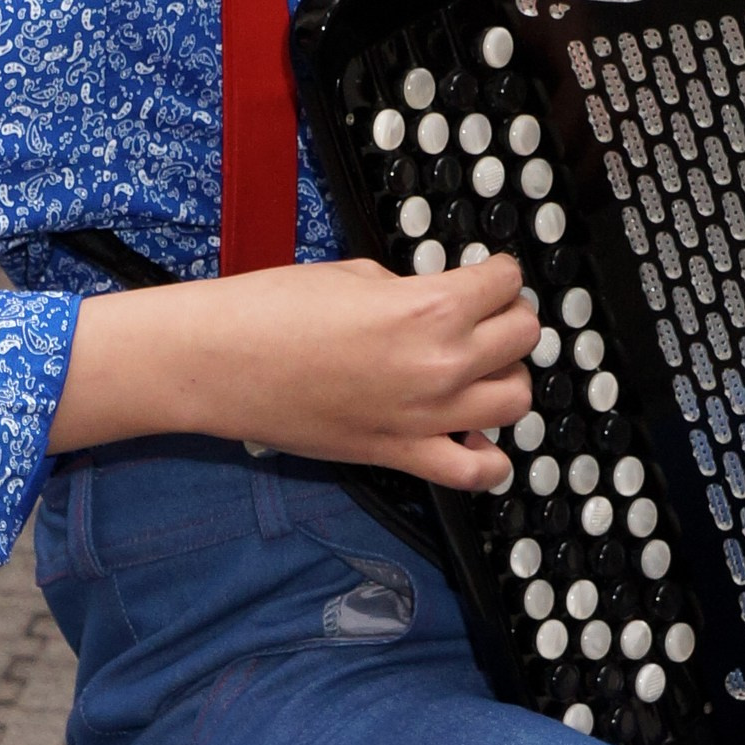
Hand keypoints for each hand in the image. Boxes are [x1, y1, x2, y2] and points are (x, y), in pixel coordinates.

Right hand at [50, 252, 538, 489]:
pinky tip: (476, 435)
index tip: (489, 276)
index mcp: (429, 308)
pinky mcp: (400, 454)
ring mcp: (425, 416)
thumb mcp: (356, 274)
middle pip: (523, 337)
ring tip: (482, 368)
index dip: (498, 274)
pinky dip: (489, 458)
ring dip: (507, 378)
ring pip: (516, 400)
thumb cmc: (271, 311)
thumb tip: (436, 305)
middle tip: (487, 315)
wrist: (221, 362)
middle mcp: (439, 364)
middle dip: (509, 319)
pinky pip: (476, 471)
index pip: (506, 283)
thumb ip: (412, 291)